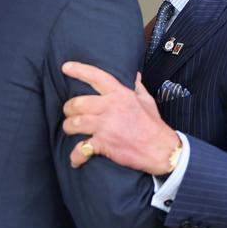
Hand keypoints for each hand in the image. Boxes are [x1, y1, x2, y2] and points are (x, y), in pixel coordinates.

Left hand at [62, 61, 180, 175]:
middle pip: (78, 103)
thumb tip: (135, 75)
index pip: (96, 77)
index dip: (79, 70)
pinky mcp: (104, 143)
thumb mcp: (147, 101)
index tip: (65, 67)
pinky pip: (82, 149)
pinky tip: (76, 160)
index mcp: (120, 94)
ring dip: (68, 127)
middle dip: (69, 108)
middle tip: (69, 113)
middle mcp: (111, 107)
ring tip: (70, 130)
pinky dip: (76, 156)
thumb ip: (137, 87)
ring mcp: (106, 126)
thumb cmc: (152, 125)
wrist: (161, 150)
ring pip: (75, 123)